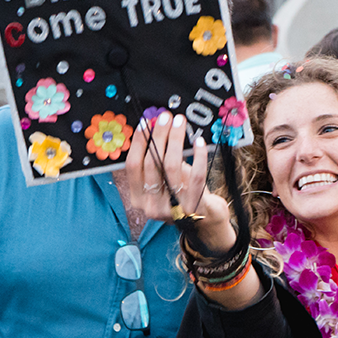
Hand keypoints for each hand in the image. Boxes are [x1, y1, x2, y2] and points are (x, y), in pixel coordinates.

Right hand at [123, 112, 234, 252]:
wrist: (203, 220)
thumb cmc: (179, 193)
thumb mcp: (161, 181)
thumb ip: (154, 161)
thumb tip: (154, 127)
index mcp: (138, 198)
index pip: (133, 166)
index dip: (138, 142)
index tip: (146, 122)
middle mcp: (152, 206)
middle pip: (152, 164)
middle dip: (158, 136)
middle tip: (166, 117)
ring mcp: (173, 208)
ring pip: (171, 167)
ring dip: (175, 140)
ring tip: (180, 123)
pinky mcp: (194, 205)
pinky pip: (196, 176)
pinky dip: (198, 157)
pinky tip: (199, 142)